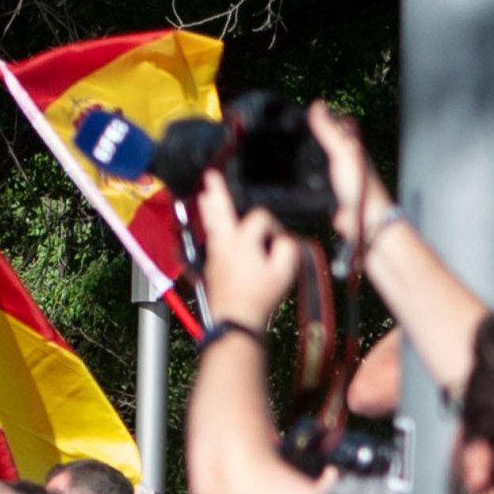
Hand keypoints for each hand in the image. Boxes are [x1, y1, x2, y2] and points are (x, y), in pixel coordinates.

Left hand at [194, 175, 304, 329]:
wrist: (235, 318)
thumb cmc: (259, 296)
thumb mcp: (285, 271)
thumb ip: (287, 247)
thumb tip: (282, 238)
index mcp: (242, 241)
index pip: (259, 218)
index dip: (273, 226)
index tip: (278, 242)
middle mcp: (224, 243)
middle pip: (221, 211)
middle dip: (218, 192)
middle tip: (211, 175)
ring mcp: (215, 253)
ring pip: (212, 224)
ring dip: (211, 207)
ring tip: (206, 193)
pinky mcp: (212, 264)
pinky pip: (212, 238)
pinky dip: (213, 227)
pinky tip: (212, 225)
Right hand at [308, 103, 386, 246]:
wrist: (363, 218)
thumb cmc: (361, 186)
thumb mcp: (342, 151)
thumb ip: (329, 130)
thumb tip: (317, 105)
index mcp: (351, 143)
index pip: (337, 122)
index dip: (323, 114)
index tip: (307, 109)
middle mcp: (345, 156)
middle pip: (327, 138)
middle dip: (313, 133)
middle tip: (297, 125)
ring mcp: (337, 173)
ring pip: (320, 158)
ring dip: (308, 155)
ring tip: (293, 147)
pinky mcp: (329, 189)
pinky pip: (315, 177)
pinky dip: (305, 175)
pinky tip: (297, 175)